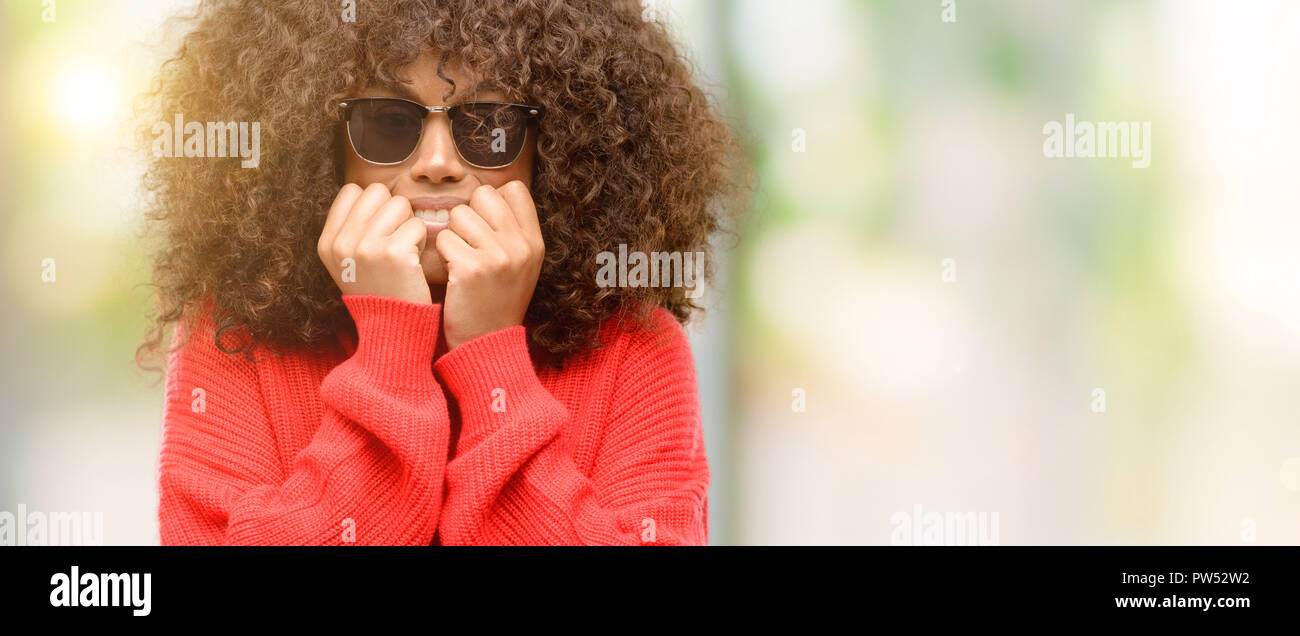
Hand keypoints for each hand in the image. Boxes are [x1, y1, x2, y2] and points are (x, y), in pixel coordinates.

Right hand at [318, 183, 431, 304]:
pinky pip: (418, 225)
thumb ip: (351, 228)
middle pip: (377, 191)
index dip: (373, 205)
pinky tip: (413, 262)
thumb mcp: (348, 262)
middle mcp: (342, 242)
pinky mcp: (394, 253)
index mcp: (328, 242)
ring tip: (404, 251)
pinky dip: (422, 241)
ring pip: (400, 203)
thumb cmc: (378, 290)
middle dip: (392, 211)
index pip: (351, 191)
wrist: (392, 329)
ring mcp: (366, 247)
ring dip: (409, 224)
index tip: (377, 231)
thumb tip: (367, 191)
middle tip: (395, 240)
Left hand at [434, 181, 544, 349]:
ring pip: (458, 214)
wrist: (486, 345)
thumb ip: (512, 230)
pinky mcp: (471, 268)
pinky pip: (444, 238)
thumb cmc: (495, 301)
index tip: (486, 227)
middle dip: (469, 215)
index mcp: (534, 242)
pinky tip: (452, 273)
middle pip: (483, 194)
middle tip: (469, 244)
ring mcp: (498, 256)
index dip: (492, 202)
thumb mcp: (521, 265)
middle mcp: (521, 246)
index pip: (513, 189)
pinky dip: (441, 254)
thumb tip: (488, 193)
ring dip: (452, 235)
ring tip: (460, 261)